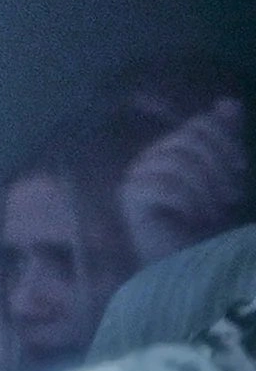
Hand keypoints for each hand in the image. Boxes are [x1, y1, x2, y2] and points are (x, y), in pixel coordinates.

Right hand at [120, 98, 246, 264]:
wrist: (194, 268)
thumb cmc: (210, 226)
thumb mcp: (224, 175)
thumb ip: (223, 139)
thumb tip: (230, 102)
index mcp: (167, 151)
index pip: (199, 124)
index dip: (226, 144)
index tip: (237, 172)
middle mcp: (147, 160)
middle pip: (190, 138)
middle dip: (218, 168)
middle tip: (225, 198)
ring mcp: (136, 178)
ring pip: (179, 160)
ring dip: (206, 189)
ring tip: (210, 211)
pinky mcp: (132, 197)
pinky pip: (166, 183)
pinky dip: (188, 201)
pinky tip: (191, 217)